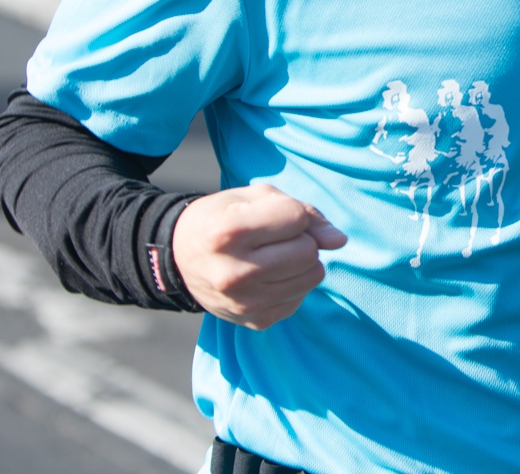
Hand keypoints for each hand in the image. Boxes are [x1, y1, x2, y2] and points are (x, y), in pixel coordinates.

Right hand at [171, 183, 347, 329]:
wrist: (180, 258)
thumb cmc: (223, 217)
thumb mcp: (255, 198)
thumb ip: (304, 212)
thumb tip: (339, 241)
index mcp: (228, 232)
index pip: (296, 219)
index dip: (291, 213)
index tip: (271, 215)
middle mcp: (234, 273)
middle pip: (307, 251)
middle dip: (300, 239)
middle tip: (274, 238)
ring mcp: (245, 303)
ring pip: (312, 275)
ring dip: (301, 261)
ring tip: (272, 255)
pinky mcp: (256, 321)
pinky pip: (302, 296)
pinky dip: (292, 283)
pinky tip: (267, 276)